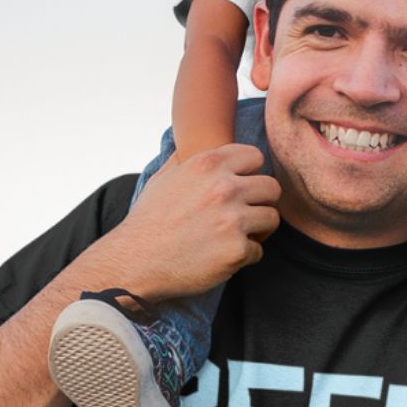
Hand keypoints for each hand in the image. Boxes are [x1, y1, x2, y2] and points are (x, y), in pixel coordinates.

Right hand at [108, 144, 280, 299]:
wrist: (135, 262)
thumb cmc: (148, 222)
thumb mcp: (164, 178)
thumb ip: (188, 160)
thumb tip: (194, 144)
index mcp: (207, 164)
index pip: (255, 157)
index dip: (250, 174)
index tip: (240, 188)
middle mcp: (223, 188)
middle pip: (272, 187)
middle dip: (261, 202)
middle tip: (245, 215)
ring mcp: (232, 219)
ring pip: (271, 219)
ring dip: (258, 230)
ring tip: (236, 236)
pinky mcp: (237, 250)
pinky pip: (258, 250)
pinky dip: (244, 256)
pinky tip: (222, 257)